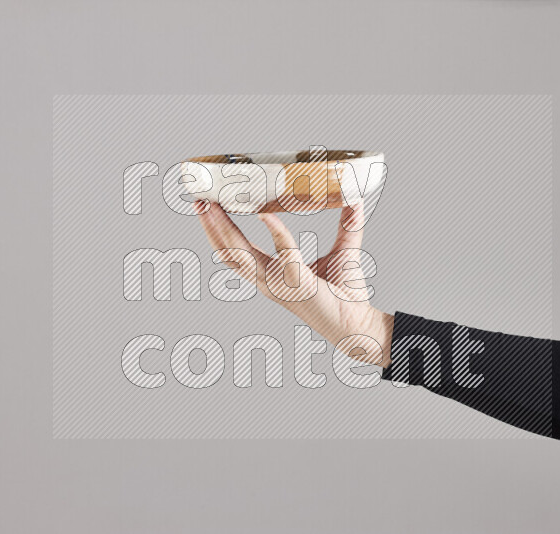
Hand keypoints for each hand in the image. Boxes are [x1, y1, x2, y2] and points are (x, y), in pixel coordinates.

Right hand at [196, 201, 393, 367]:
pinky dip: (276, 233)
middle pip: (228, 252)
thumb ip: (347, 226)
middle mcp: (268, 280)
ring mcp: (280, 285)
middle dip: (211, 226)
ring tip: (213, 206)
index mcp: (271, 274)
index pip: (235, 251)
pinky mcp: (299, 285)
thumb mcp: (342, 251)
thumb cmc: (345, 294)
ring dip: (224, 229)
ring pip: (241, 255)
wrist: (359, 323)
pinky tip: (267, 215)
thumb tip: (354, 199)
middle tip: (200, 200)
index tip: (211, 203)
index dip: (219, 229)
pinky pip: (284, 255)